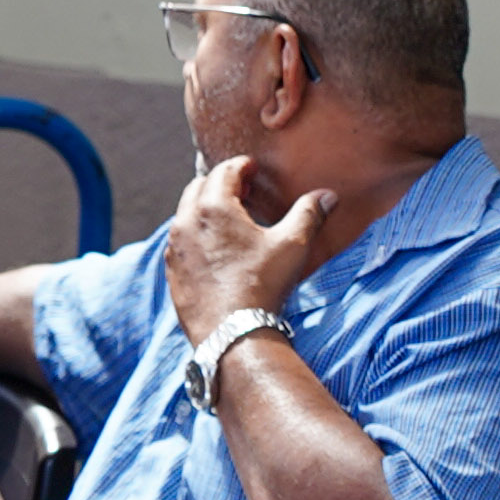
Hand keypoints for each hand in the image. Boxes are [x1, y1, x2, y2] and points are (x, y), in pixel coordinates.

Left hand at [164, 155, 346, 344]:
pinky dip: (195, 234)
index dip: (242, 166)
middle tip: (242, 190)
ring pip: (185, 213)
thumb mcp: (292, 246)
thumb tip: (327, 195)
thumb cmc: (262, 285)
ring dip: (204, 208)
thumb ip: (308, 214)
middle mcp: (186, 221)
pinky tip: (215, 249)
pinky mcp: (172, 270)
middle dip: (219, 183)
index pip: (225, 171)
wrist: (232, 334)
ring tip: (229, 219)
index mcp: (213, 207)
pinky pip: (180, 241)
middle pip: (198, 186)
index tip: (253, 168)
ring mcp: (174, 247)